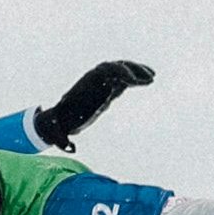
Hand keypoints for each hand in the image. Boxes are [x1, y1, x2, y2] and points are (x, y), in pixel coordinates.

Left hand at [32, 59, 152, 150]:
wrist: (63, 117)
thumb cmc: (62, 122)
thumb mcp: (62, 128)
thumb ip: (64, 136)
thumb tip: (69, 148)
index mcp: (86, 83)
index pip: (104, 70)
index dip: (119, 72)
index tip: (132, 82)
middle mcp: (96, 78)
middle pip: (117, 66)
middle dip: (132, 70)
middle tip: (148, 79)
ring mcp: (104, 82)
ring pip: (124, 70)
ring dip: (138, 71)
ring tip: (152, 78)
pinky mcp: (111, 87)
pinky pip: (126, 79)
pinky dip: (138, 78)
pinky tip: (150, 81)